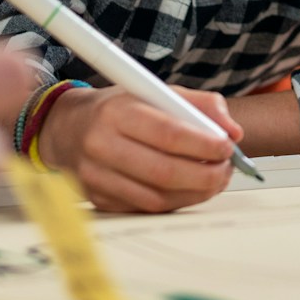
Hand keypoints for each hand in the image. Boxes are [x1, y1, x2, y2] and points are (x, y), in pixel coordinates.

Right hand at [38, 84, 239, 212]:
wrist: (67, 128)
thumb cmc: (117, 108)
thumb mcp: (155, 92)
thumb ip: (199, 104)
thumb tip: (233, 131)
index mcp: (117, 112)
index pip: (169, 134)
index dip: (204, 144)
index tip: (228, 147)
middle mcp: (102, 145)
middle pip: (164, 172)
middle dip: (206, 175)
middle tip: (226, 170)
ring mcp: (96, 177)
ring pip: (157, 197)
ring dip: (195, 193)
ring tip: (213, 180)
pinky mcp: (98, 200)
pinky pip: (145, 208)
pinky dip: (175, 202)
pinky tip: (188, 190)